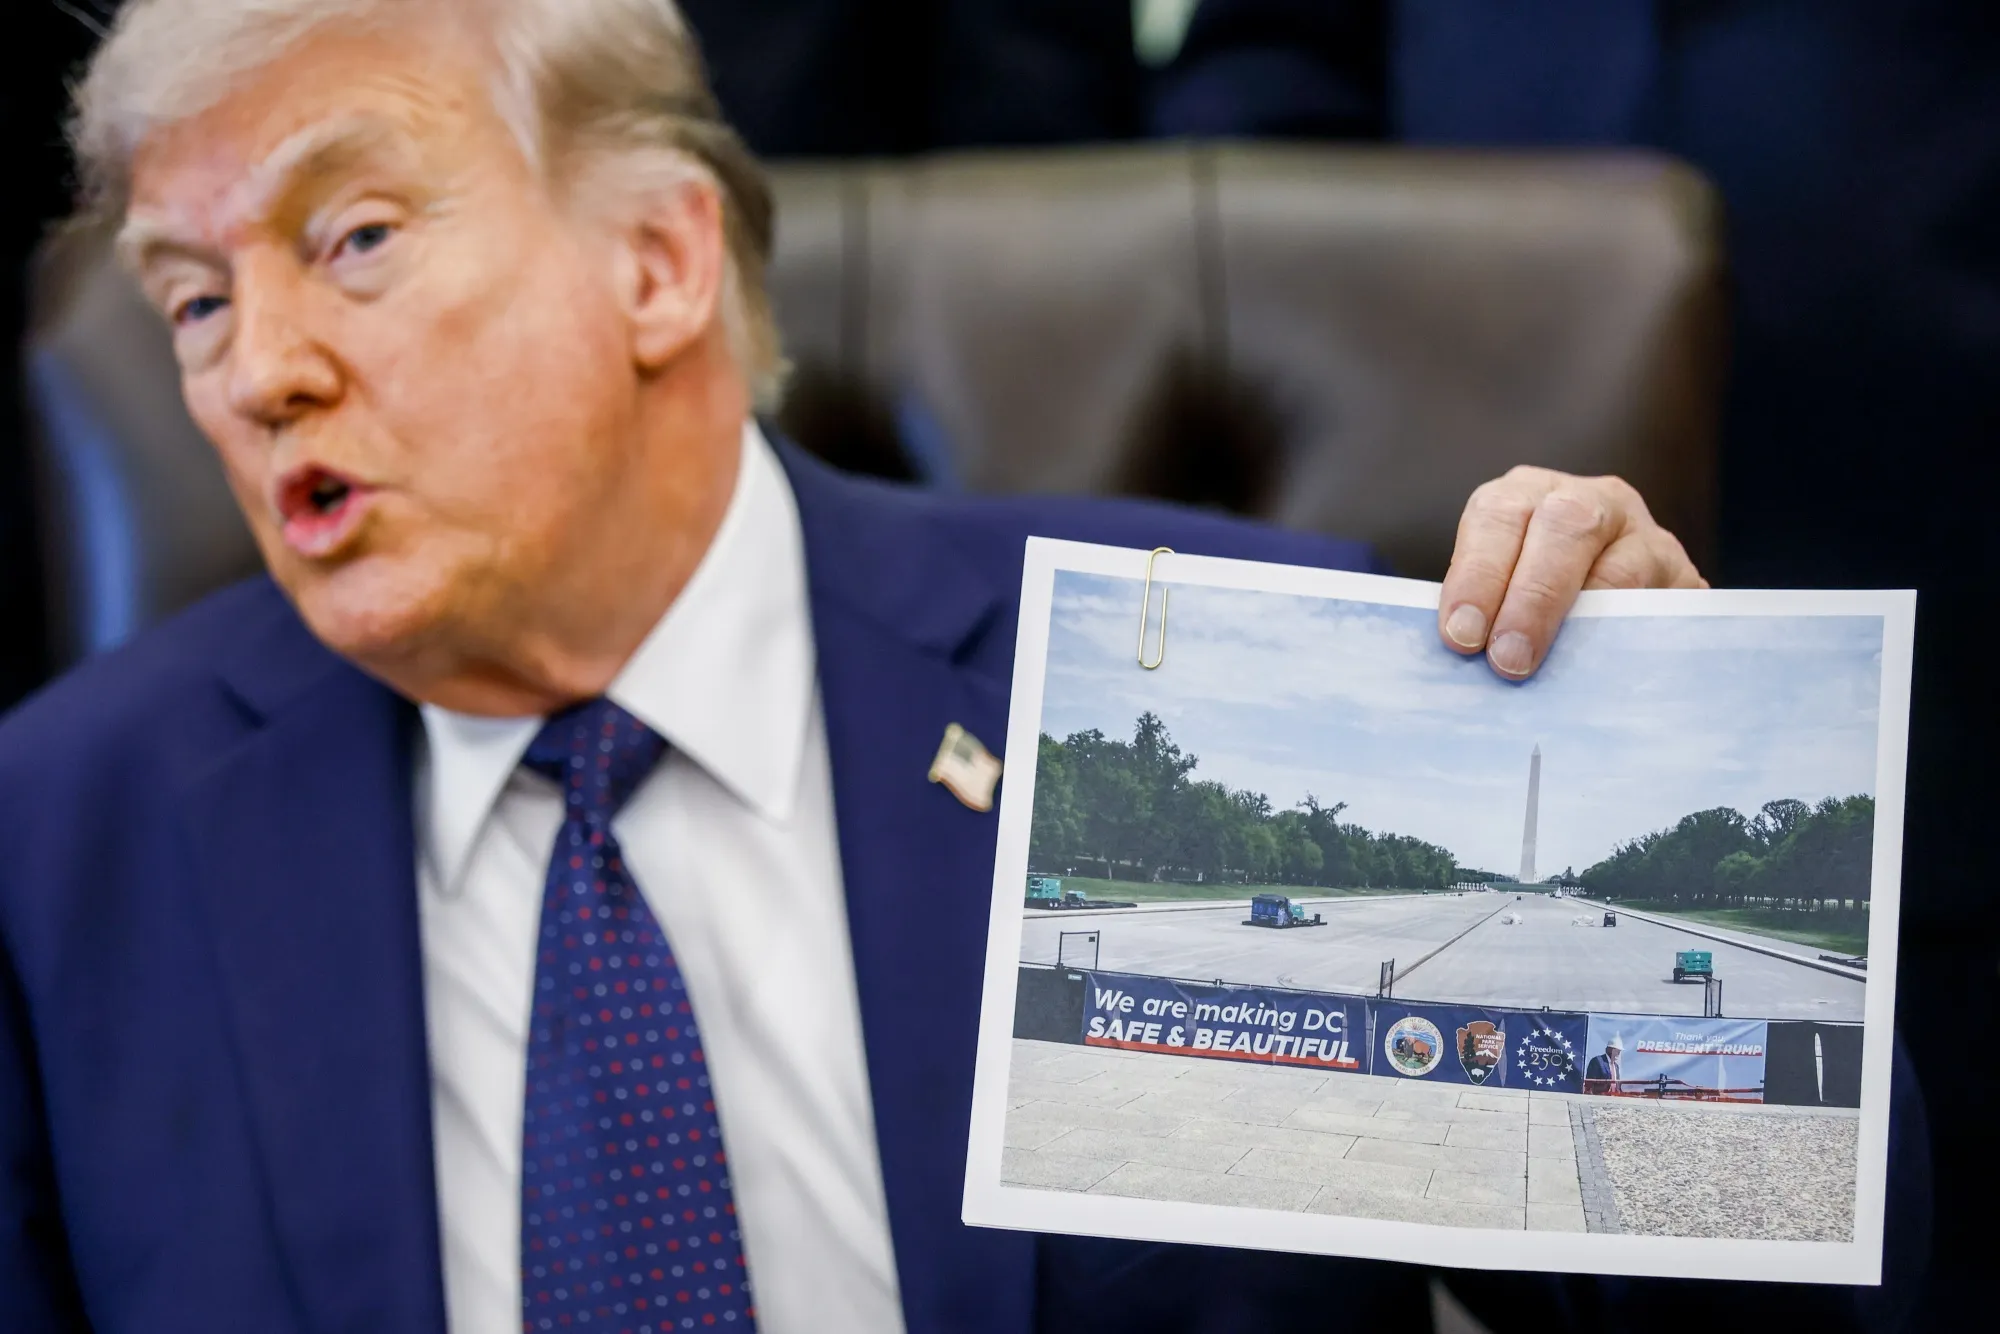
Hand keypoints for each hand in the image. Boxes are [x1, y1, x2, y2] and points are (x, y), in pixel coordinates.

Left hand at [1438, 466, 1705, 678]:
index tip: (1461, 636)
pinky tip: (1605, 671)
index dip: (1478, 575)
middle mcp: (1589, 500)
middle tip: (1507, 659)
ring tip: (1555, 669)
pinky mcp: (1684, 577)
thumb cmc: (1533, 602)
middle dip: (1531, 597)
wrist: (1619, 607)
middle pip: (1564, 527)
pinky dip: (1631, 639)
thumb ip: (1484, 612)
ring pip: (1622, 566)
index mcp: (1526, 495)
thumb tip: (1464, 661)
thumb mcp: (1502, 589)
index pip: (1497, 514)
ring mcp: (1644, 534)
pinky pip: (1662, 607)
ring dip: (1583, 622)